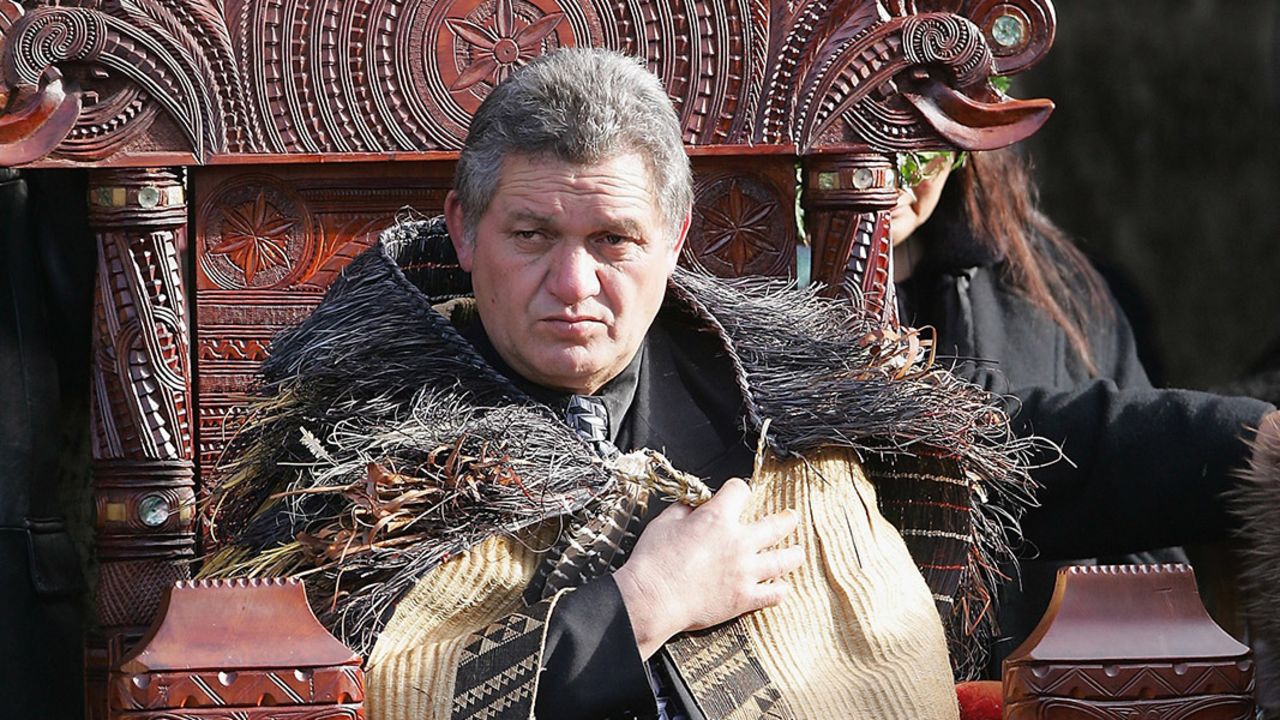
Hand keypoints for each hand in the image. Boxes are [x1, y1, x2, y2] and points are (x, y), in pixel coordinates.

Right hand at [612, 478, 801, 658]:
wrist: (652, 599)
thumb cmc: (653, 562)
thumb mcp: (663, 522)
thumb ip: (684, 510)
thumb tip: (693, 506)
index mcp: (717, 519)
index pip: (740, 491)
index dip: (738, 489)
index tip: (738, 493)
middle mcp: (738, 542)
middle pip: (776, 525)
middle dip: (787, 519)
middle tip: (791, 518)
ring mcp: (745, 571)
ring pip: (783, 560)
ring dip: (793, 554)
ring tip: (797, 552)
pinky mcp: (744, 598)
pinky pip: (774, 594)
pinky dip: (780, 590)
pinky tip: (781, 587)